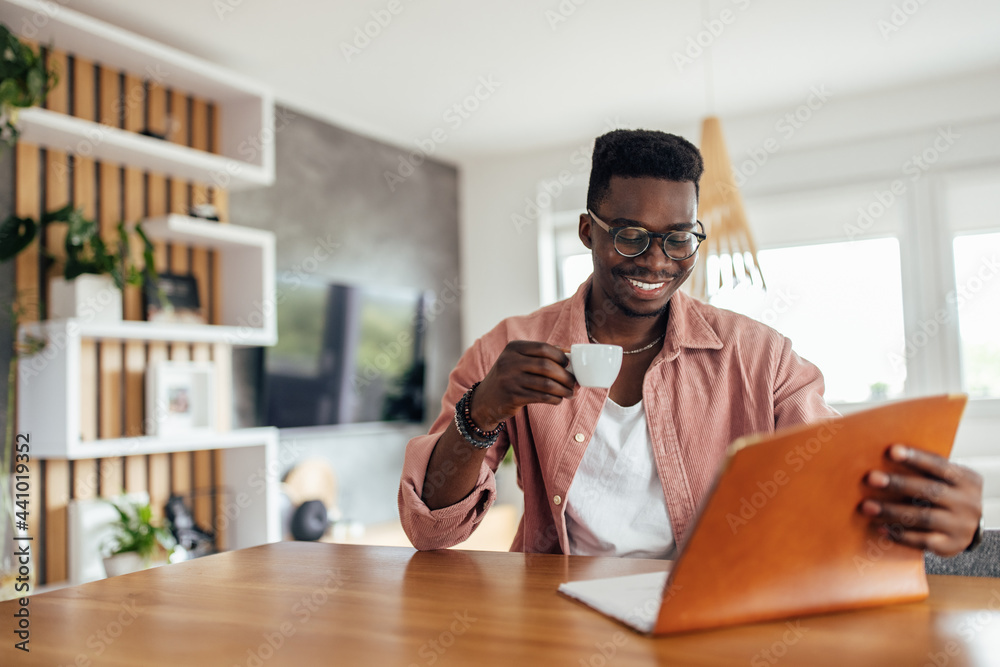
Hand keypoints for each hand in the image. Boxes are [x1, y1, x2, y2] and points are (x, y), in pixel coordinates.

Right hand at [469, 341, 575, 429]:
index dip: (560, 356)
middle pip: (546, 366)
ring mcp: (510, 379)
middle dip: (565, 375)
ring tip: (571, 393)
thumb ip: (539, 355)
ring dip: (563, 389)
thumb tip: (567, 352)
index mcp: (513, 348)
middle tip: (574, 382)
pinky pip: (541, 397)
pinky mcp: (513, 396)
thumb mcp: (518, 361)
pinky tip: (558, 399)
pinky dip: (554, 399)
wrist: (484, 400)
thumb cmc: (508, 378)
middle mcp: (510, 361)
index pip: (543, 348)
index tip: (568, 364)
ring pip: (546, 383)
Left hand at [859, 444, 982, 556]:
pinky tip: (880, 527)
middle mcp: (968, 503)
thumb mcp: (943, 480)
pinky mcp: (951, 546)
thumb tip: (879, 457)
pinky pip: (922, 540)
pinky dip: (899, 534)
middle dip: (898, 484)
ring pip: (923, 516)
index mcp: (967, 480)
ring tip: (867, 506)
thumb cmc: (945, 495)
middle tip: (871, 478)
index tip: (892, 450)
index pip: (940, 465)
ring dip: (891, 511)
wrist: (968, 528)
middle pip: (930, 490)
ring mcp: (961, 526)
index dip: (915, 458)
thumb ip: (922, 471)